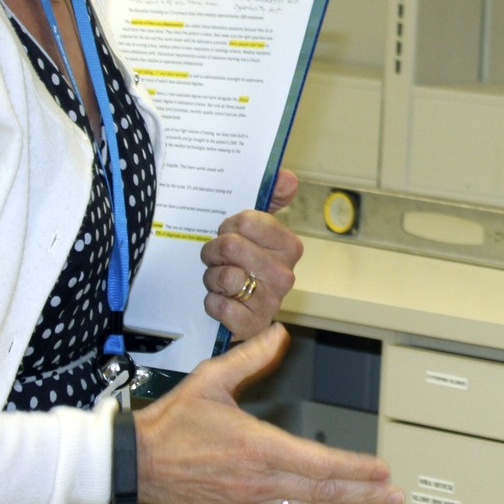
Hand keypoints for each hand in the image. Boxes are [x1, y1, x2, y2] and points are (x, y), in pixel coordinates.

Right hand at [135, 324, 402, 503]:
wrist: (135, 463)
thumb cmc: (171, 424)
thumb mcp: (211, 380)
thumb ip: (251, 358)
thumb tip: (279, 334)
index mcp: (258, 447)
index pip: (321, 463)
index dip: (356, 469)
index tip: (382, 471)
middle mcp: (258, 482)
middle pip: (322, 493)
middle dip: (365, 496)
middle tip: (395, 500)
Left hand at [201, 171, 301, 339]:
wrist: (236, 305)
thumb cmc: (244, 262)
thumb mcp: (256, 226)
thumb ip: (273, 197)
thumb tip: (288, 177)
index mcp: (290, 247)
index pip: (245, 221)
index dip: (229, 225)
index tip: (230, 232)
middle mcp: (285, 275)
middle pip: (231, 246)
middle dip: (215, 251)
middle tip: (219, 258)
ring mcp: (271, 302)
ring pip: (224, 277)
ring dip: (212, 278)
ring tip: (219, 280)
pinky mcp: (252, 326)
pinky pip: (220, 306)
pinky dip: (212, 303)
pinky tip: (221, 301)